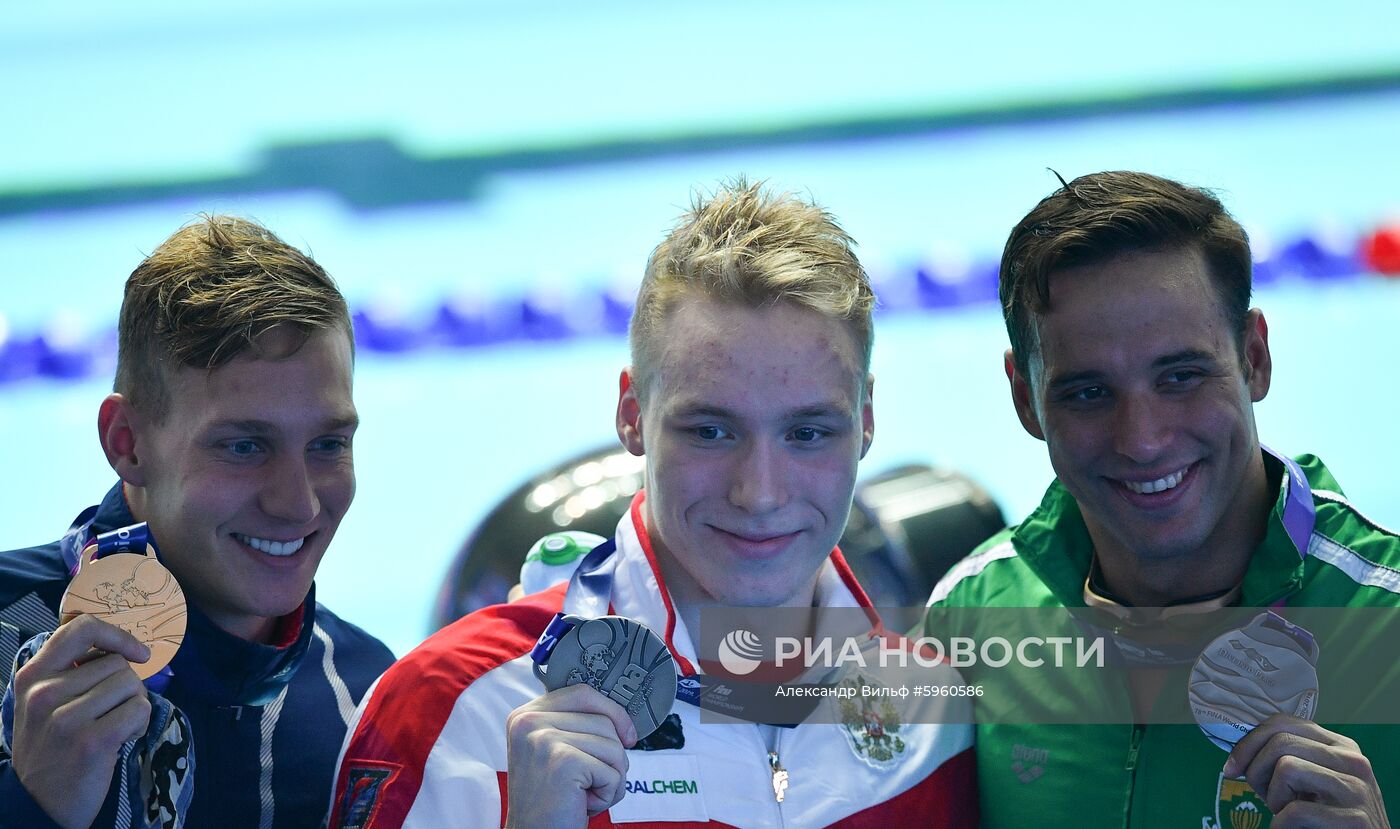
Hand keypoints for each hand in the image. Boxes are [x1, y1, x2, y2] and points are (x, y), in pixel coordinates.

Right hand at [12, 615, 151, 828]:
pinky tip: (122, 738)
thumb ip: (69, 670)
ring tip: (112, 726)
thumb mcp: (43, 703)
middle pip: (117, 663)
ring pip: (132, 685)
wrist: (40, 803)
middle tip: (109, 712)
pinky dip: (140, 723)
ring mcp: (66, 718)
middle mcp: (45, 693)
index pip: (81, 628)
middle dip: (125, 686)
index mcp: (32, 676)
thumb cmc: (52, 746)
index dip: (116, 635)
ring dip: (133, 705)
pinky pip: (140, 709)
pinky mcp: (92, 741)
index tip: (135, 652)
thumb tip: (118, 645)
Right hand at [503, 683, 637, 828]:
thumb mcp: (555, 750)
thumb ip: (576, 725)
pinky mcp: (562, 761)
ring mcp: (543, 739)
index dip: (612, 712)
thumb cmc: (551, 799)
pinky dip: (608, 793)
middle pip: (603, 720)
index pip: (584, 692)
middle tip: (590, 782)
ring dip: (611, 778)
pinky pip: (612, 771)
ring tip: (584, 794)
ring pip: (613, 746)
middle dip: (612, 756)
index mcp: (526, 715)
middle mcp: (529, 722)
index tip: (627, 735)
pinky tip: (584, 803)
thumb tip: (622, 715)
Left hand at [1224, 714, 1389, 827]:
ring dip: (1273, 798)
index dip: (1249, 743)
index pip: (1284, 723)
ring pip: (1286, 768)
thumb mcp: (1309, 780)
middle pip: (1281, 742)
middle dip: (1257, 771)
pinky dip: (1280, 825)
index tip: (1232, 767)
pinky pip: (1294, 810)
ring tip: (1286, 814)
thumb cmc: (1326, 818)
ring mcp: (1357, 789)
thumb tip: (1239, 751)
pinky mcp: (1355, 819)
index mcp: (1341, 746)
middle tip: (1265, 798)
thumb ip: (1287, 758)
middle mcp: (1353, 760)